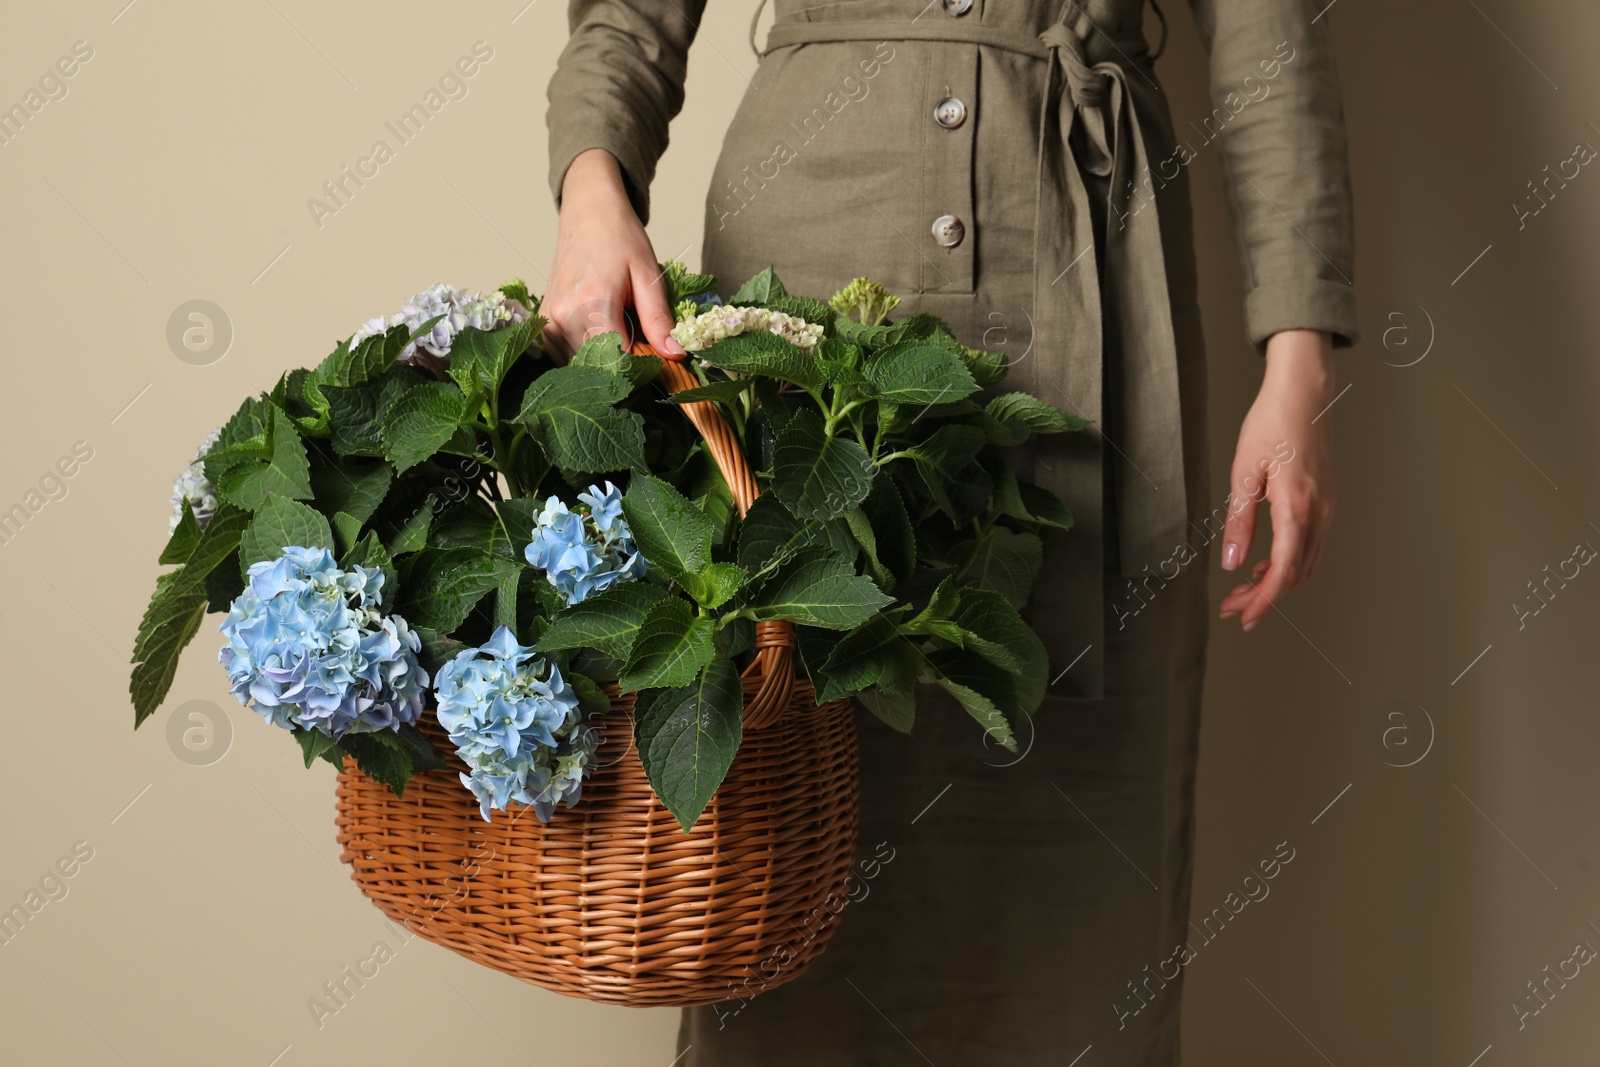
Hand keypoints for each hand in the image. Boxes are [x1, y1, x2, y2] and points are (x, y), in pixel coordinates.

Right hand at [540, 149, 685, 360]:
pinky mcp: (544, 321)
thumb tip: (676, 354)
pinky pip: (565, 354)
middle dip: (624, 364)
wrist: (588, 211)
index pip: (617, 361)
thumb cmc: (620, 237)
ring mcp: (550, 321)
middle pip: (599, 366)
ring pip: (581, 364)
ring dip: (603, 359)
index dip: (640, 367)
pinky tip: (600, 331)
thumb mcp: (648, 276)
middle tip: (641, 341)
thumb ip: (659, 319)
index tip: (655, 360)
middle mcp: (565, 316)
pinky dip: (585, 352)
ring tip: (620, 330)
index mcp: (593, 304)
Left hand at [1218, 329, 1336, 631]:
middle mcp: (1320, 513)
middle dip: (1265, 597)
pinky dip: (1290, 563)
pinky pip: (1311, 545)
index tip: (1244, 616)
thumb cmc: (1272, 425)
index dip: (1264, 600)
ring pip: (1307, 563)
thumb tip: (1232, 562)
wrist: (1304, 394)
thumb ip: (1239, 522)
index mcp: (1298, 507)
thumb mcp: (1244, 473)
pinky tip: (1265, 563)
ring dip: (1277, 582)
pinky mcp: (1326, 502)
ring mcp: (1328, 508)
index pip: (1284, 569)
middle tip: (1233, 607)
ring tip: (1244, 590)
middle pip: (1297, 573)